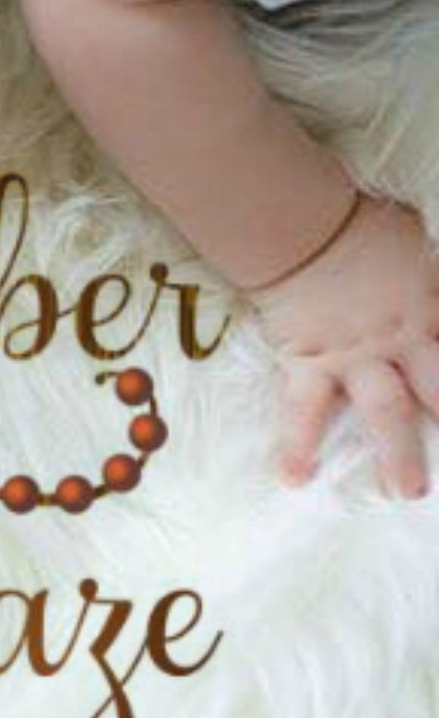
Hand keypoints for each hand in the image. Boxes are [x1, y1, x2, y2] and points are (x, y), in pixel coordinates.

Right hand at [253, 193, 438, 497]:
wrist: (299, 229)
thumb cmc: (356, 225)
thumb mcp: (412, 238)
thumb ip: (426, 266)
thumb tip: (432, 269)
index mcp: (429, 308)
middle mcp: (401, 342)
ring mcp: (356, 358)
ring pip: (385, 413)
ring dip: (399, 455)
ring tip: (406, 492)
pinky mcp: (310, 364)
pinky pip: (302, 410)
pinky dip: (295, 444)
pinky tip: (292, 477)